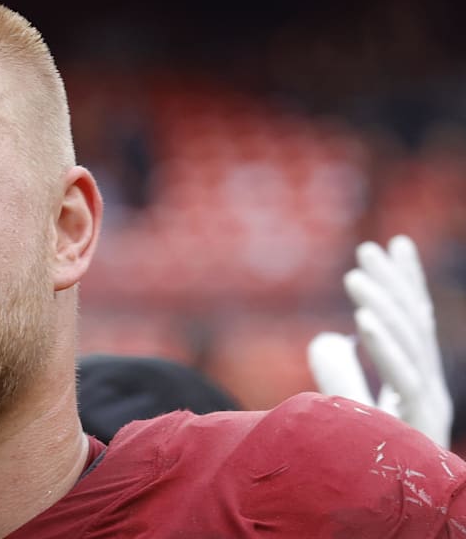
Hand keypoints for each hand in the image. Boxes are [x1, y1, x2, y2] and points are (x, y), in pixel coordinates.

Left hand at [308, 235, 451, 447]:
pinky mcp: (414, 429)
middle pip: (414, 327)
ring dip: (382, 307)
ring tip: (354, 276)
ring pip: (410, 348)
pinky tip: (361, 322)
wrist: (373, 519)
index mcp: (417, 384)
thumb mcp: (347, 410)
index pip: (411, 322)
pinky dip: (383, 351)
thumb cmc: (356, 465)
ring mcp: (426, 410)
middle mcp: (429, 392)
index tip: (390, 244)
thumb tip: (326, 334)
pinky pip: (401, 383)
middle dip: (393, 284)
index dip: (403, 283)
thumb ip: (340, 371)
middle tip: (369, 248)